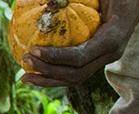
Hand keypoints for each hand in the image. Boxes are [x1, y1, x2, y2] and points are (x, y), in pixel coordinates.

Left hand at [21, 0, 138, 87]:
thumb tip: (51, 1)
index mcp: (113, 38)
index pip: (79, 57)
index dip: (54, 57)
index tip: (32, 50)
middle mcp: (111, 53)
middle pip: (75, 74)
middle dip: (47, 71)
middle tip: (25, 60)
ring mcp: (106, 59)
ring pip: (75, 78)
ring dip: (48, 80)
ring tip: (25, 76)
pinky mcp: (99, 59)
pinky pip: (75, 72)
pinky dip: (55, 74)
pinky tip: (36, 71)